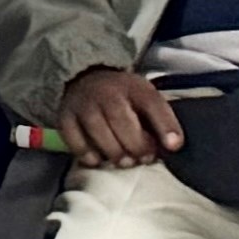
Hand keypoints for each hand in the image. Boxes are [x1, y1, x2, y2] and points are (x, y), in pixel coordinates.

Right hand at [59, 65, 185, 167]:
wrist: (85, 77)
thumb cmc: (123, 96)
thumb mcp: (146, 99)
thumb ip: (162, 121)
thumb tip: (173, 146)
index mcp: (133, 87)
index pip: (152, 103)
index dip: (165, 126)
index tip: (173, 146)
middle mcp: (106, 92)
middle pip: (121, 119)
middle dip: (136, 145)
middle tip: (143, 159)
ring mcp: (83, 104)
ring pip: (97, 130)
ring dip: (113, 152)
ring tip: (123, 161)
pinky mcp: (65, 116)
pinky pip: (73, 137)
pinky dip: (85, 153)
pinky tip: (97, 159)